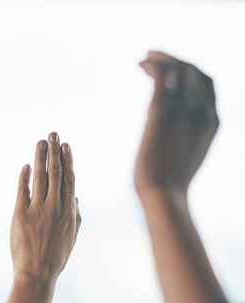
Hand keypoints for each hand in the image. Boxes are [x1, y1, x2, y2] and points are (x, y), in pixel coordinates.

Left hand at [10, 132, 80, 282]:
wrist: (37, 274)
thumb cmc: (55, 258)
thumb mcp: (71, 237)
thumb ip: (75, 215)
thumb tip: (76, 197)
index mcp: (70, 212)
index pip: (69, 180)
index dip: (67, 161)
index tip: (66, 145)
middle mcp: (55, 208)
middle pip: (56, 174)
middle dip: (54, 152)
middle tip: (52, 134)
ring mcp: (38, 211)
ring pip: (41, 178)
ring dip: (41, 158)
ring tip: (41, 142)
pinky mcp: (21, 216)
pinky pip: (23, 192)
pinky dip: (25, 177)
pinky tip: (27, 166)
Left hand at [134, 51, 218, 199]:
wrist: (163, 195)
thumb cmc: (169, 185)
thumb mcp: (187, 156)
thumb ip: (186, 138)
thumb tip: (170, 136)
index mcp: (212, 121)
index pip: (207, 82)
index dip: (192, 70)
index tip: (174, 67)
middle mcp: (202, 110)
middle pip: (193, 70)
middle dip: (175, 59)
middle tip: (155, 56)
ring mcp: (183, 109)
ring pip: (178, 68)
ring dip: (161, 58)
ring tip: (145, 58)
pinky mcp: (161, 111)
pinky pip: (160, 76)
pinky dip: (151, 65)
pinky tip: (140, 64)